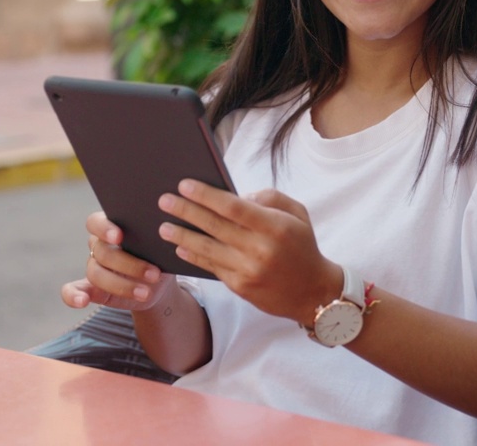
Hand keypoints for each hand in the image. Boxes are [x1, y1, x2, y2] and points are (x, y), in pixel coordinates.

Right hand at [60, 211, 178, 311]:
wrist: (159, 282)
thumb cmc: (161, 256)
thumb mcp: (162, 246)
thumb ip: (154, 238)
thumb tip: (161, 233)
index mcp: (113, 227)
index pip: (96, 222)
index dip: (104, 228)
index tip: (118, 237)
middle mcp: (99, 245)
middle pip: (103, 253)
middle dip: (129, 265)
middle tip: (154, 274)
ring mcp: (94, 266)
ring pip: (96, 274)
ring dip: (121, 285)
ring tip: (145, 293)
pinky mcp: (91, 288)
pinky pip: (72, 291)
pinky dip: (73, 296)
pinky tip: (82, 301)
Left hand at [157, 180, 341, 323]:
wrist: (313, 292)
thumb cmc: (302, 246)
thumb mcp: (297, 213)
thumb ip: (268, 197)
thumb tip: (236, 196)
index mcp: (274, 226)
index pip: (232, 207)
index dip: (205, 195)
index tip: (184, 185)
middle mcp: (259, 249)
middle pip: (214, 226)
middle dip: (185, 211)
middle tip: (164, 200)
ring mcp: (248, 270)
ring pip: (206, 249)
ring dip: (181, 236)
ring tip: (163, 225)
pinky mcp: (240, 287)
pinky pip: (210, 267)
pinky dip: (193, 256)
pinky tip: (180, 248)